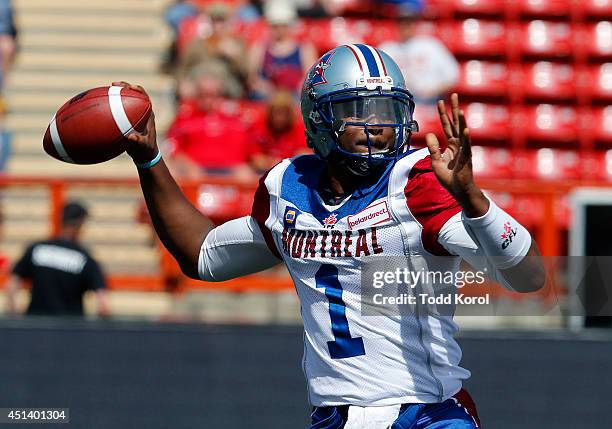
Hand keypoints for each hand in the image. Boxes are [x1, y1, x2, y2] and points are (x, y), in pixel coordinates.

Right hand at [111, 81, 158, 164]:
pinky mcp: (126, 120)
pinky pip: (117, 109)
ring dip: (116, 93)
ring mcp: (133, 115)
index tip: (130, 87)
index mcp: (148, 115)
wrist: (144, 155)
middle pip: (134, 94)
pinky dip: (109, 105)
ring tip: (106, 89)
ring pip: (125, 100)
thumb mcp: (143, 147)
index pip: (145, 97)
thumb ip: (139, 142)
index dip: (138, 90)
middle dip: (124, 86)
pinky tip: (99, 105)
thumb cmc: (146, 150)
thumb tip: (132, 137)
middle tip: (114, 84)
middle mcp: (141, 112)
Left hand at [426, 93, 488, 217]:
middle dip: (454, 110)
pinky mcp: (466, 159)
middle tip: (454, 95)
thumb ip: (432, 148)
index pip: (446, 126)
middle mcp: (458, 145)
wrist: (458, 190)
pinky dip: (466, 137)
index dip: (443, 114)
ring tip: (459, 109)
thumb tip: (430, 134)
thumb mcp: (435, 162)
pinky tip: (465, 128)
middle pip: (455, 124)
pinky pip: (466, 146)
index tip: (440, 101)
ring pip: (462, 132)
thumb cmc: (448, 178)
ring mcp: (463, 150)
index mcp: (451, 145)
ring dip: (460, 121)